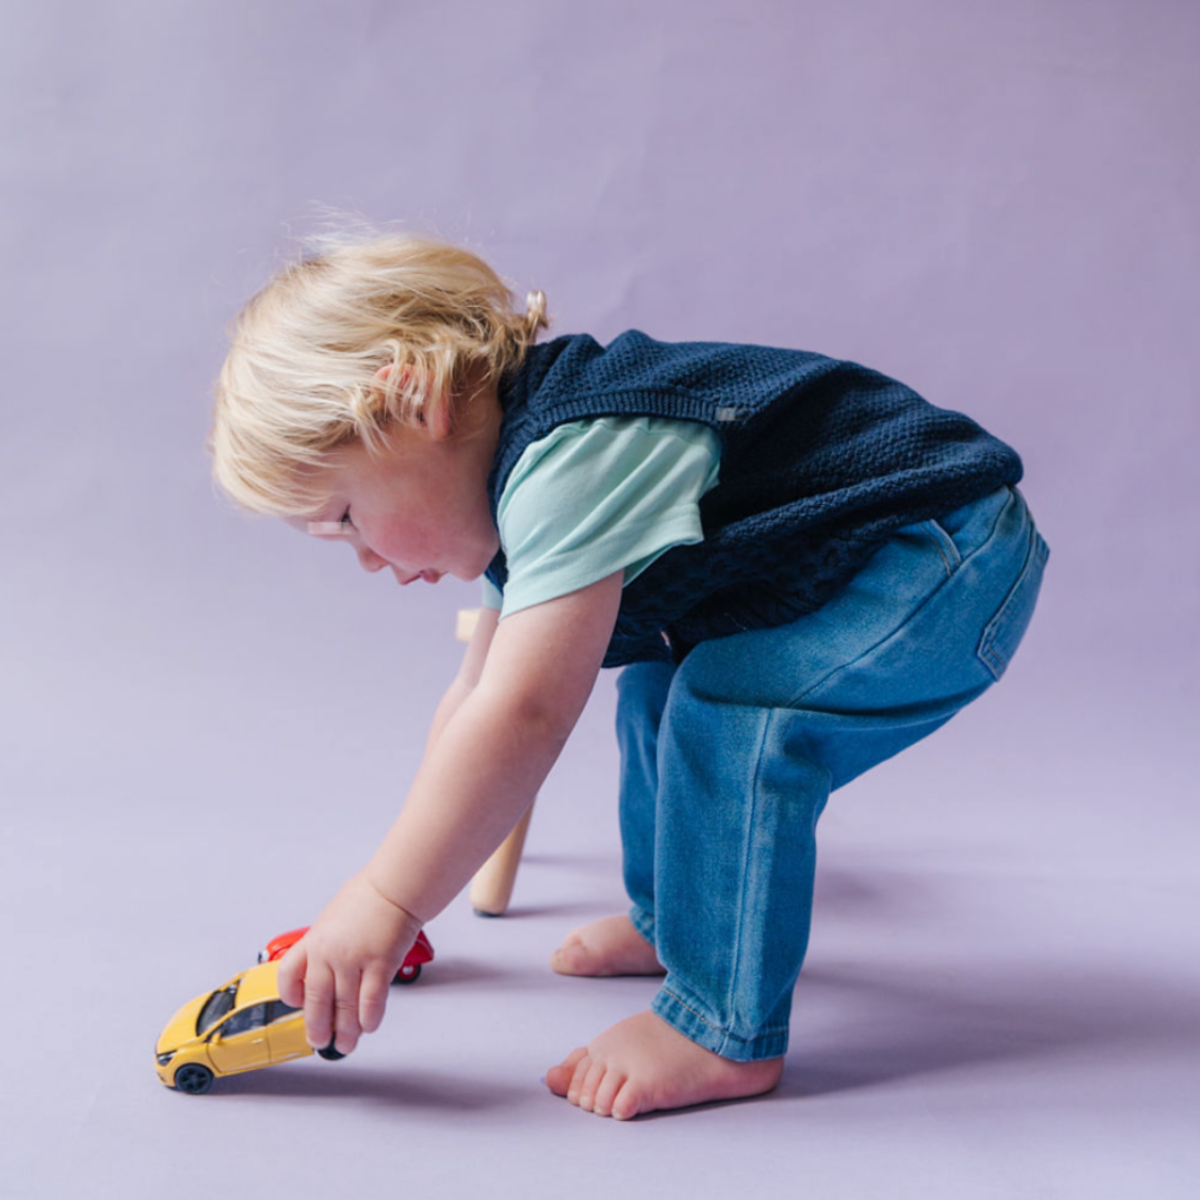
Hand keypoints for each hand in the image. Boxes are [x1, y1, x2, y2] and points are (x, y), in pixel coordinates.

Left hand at [276, 873, 422, 1055]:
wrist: (395, 887)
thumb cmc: (369, 897)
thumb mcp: (333, 917)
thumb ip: (326, 943)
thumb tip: (327, 964)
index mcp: (314, 941)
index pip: (289, 976)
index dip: (291, 996)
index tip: (298, 1006)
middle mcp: (330, 953)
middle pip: (316, 1002)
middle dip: (318, 1028)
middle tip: (321, 1041)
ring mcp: (354, 961)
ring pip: (345, 1008)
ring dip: (346, 1031)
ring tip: (346, 1044)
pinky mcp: (380, 965)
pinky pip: (371, 1002)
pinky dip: (369, 1019)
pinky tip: (368, 1026)